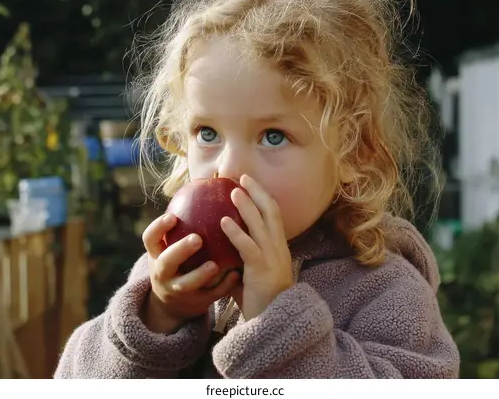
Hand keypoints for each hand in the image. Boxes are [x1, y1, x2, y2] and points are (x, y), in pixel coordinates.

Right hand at [141, 213, 239, 333]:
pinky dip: (223, 286)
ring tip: (215, 264)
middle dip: (180, 251)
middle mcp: (163, 272)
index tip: (173, 216)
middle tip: (198, 239)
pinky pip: (209, 296)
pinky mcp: (195, 303)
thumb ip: (186, 220)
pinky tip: (236, 274)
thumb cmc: (180, 260)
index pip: (150, 238)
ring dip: (200, 274)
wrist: (175, 302)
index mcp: (157, 253)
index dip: (158, 228)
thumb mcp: (172, 243)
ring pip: (185, 284)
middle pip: (166, 262)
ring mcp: (177, 290)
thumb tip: (209, 179)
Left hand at [220, 174, 293, 319]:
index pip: (273, 214)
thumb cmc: (259, 299)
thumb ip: (240, 256)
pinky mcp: (262, 270)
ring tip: (232, 192)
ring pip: (261, 224)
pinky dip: (236, 232)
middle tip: (242, 177)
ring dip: (247, 206)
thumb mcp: (250, 272)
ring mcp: (272, 258)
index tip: (250, 182)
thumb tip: (219, 241)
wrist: (272, 322)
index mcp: (278, 247)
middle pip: (271, 211)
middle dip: (258, 192)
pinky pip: (248, 247)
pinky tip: (223, 222)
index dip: (263, 196)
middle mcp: (278, 248)